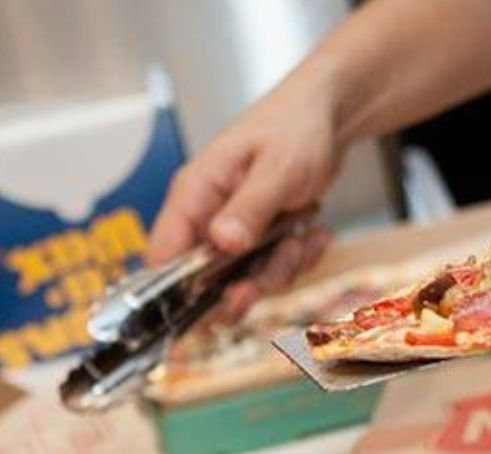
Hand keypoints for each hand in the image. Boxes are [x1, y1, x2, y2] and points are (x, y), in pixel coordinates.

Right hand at [146, 74, 341, 319]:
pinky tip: (315, 235)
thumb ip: (249, 208)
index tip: (213, 299)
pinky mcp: (260, 238)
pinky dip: (299, 260)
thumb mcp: (277, 169)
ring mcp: (234, 230)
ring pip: (245, 281)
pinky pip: (274, 270)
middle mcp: (208, 217)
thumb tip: (221, 243)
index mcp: (195, 193)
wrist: (328, 116)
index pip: (163, 254)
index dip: (177, 288)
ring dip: (279, 270)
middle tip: (264, 280)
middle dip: (240, 289)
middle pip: (202, 281)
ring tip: (301, 238)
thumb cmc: (295, 127)